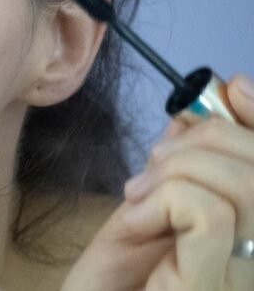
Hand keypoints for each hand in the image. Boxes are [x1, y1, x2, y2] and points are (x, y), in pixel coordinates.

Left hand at [62, 74, 253, 290]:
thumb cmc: (119, 274)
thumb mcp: (153, 204)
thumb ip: (188, 160)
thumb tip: (213, 102)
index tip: (232, 90)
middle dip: (203, 138)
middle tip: (152, 167)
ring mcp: (246, 275)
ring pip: (240, 181)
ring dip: (174, 170)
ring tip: (139, 199)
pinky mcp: (217, 288)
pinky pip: (208, 212)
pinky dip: (163, 200)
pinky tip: (137, 222)